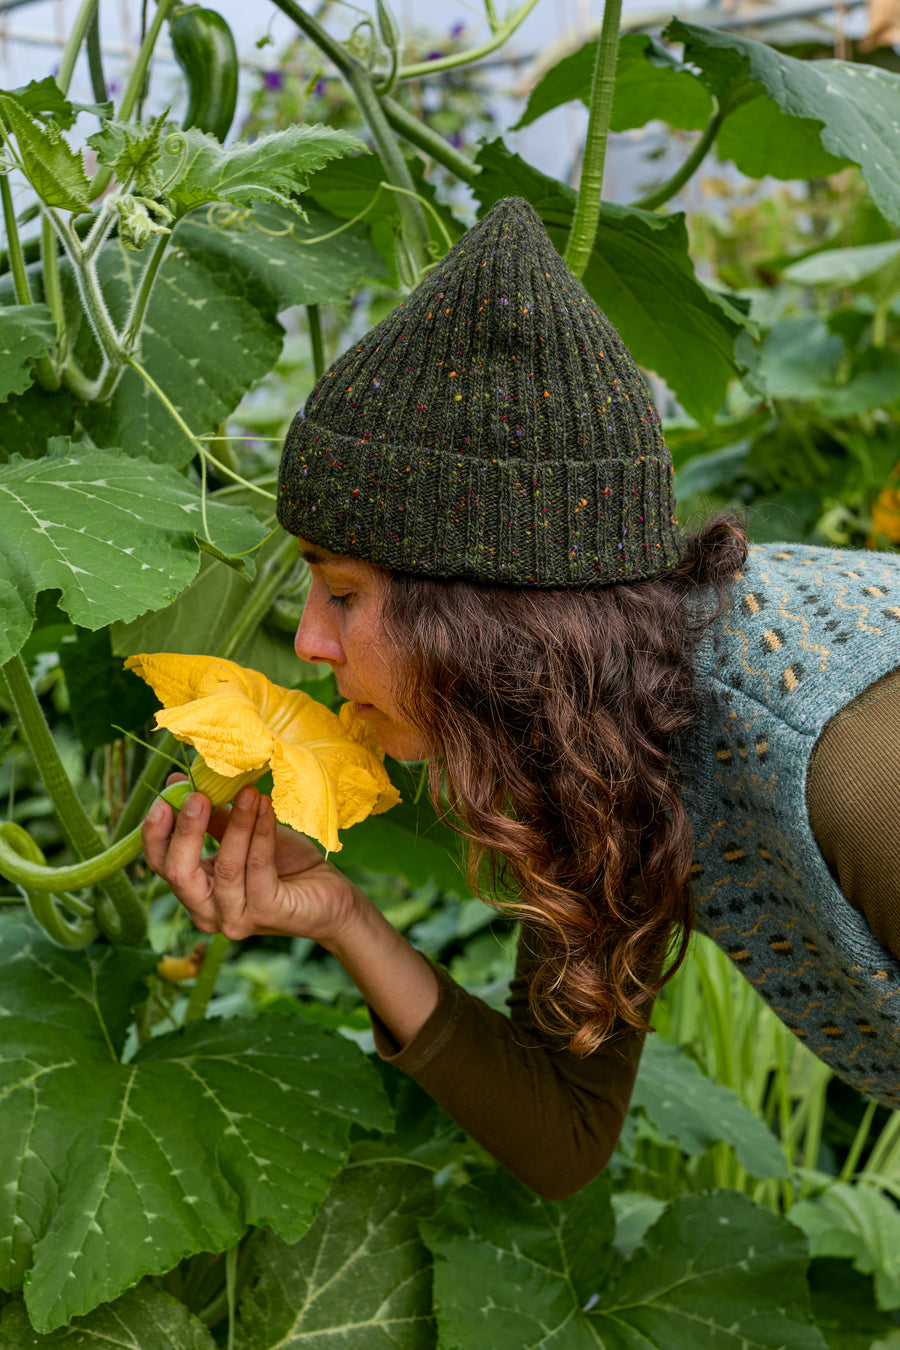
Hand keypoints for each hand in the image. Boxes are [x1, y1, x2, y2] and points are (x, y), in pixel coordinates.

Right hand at [141, 776, 360, 943]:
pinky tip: (266, 806)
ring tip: (248, 791)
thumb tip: (181, 783)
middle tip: (198, 795)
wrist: (331, 896)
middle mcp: (207, 912)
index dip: (157, 831)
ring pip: (225, 866)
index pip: (160, 864)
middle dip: (187, 830)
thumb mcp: (244, 837)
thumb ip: (214, 818)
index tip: (168, 794)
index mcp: (194, 892)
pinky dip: (261, 832)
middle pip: (178, 872)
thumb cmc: (286, 866)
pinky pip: (258, 866)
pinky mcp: (267, 912)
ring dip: (237, 823)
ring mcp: (235, 917)